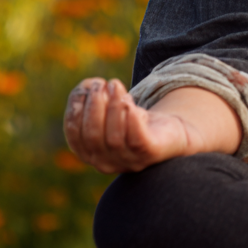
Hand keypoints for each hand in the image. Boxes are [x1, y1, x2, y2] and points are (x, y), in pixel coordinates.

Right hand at [63, 78, 227, 173]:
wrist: (172, 134)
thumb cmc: (136, 120)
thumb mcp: (112, 110)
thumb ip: (95, 99)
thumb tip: (85, 86)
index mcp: (91, 154)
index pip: (75, 136)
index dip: (75, 111)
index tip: (83, 88)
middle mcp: (106, 163)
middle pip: (92, 136)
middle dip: (93, 107)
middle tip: (100, 84)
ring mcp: (128, 161)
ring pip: (114, 137)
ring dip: (113, 107)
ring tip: (115, 85)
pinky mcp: (150, 154)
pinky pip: (137, 139)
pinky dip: (131, 120)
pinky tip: (129, 102)